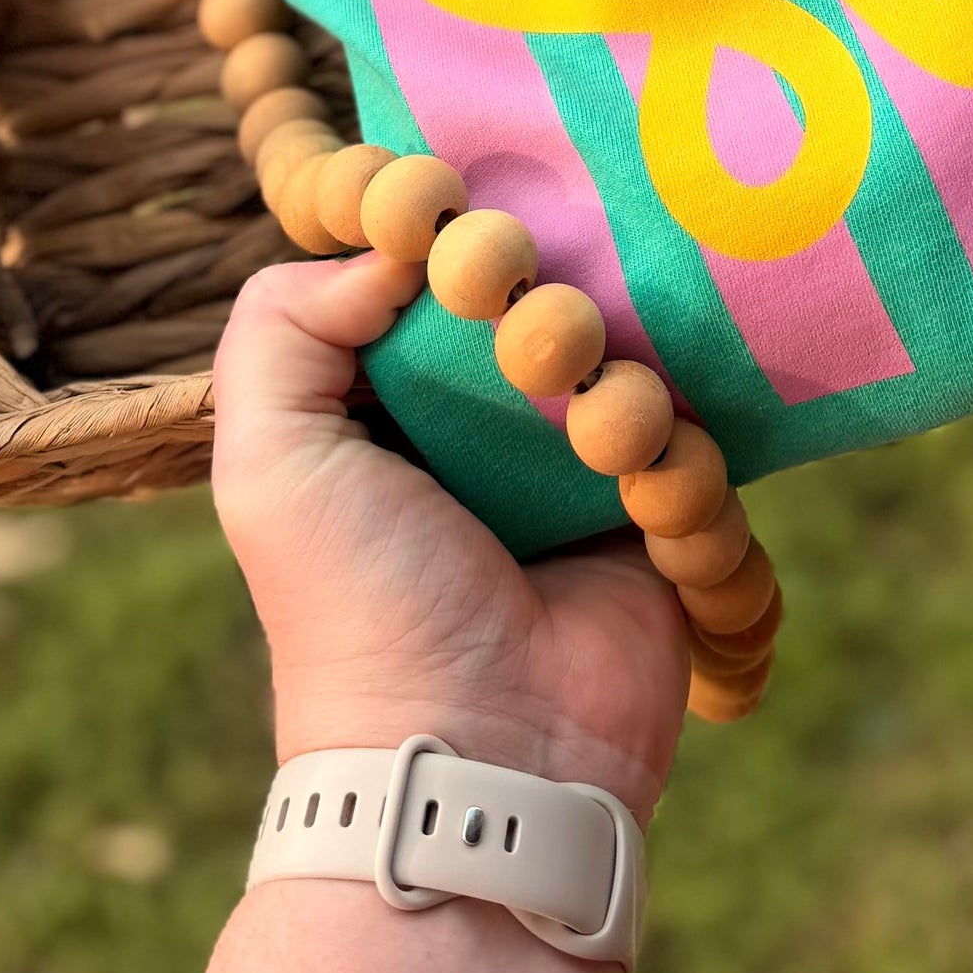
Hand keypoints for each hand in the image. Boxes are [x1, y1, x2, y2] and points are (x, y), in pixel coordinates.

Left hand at [211, 257, 688, 825]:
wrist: (481, 752)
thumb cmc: (361, 606)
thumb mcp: (268, 464)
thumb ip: (281, 326)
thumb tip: (393, 248)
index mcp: (389, 404)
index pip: (432, 271)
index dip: (452, 233)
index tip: (466, 220)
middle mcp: (484, 427)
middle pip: (547, 298)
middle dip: (552, 306)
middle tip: (543, 343)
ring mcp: (578, 470)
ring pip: (637, 360)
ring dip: (626, 388)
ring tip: (600, 435)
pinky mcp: (661, 521)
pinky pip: (704, 449)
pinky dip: (683, 465)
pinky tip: (647, 500)